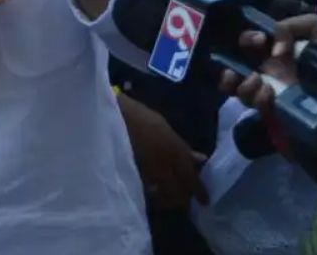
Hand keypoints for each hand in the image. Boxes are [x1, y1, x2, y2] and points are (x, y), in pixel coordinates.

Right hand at [118, 94, 208, 209]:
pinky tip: (150, 189)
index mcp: (174, 151)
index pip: (190, 178)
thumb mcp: (166, 129)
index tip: (204, 202)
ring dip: (166, 197)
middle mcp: (163, 165)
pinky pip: (146, 189)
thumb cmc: (140, 117)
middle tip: (183, 199)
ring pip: (162, 194)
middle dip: (181, 198)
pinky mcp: (132, 174)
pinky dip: (151, 192)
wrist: (112, 115)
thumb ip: (183, 148)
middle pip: (177, 192)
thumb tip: (201, 159)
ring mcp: (146, 171)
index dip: (199, 191)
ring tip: (166, 196)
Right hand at [217, 15, 316, 116]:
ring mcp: (277, 95)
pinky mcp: (282, 116)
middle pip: (237, 67)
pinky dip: (256, 99)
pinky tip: (268, 94)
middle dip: (231, 64)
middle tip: (248, 66)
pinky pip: (258, 108)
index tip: (260, 39)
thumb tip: (273, 51)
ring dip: (241, 84)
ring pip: (240, 89)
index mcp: (284, 51)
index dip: (249, 38)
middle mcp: (275, 72)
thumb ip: (297, 26)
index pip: (253, 43)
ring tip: (257, 81)